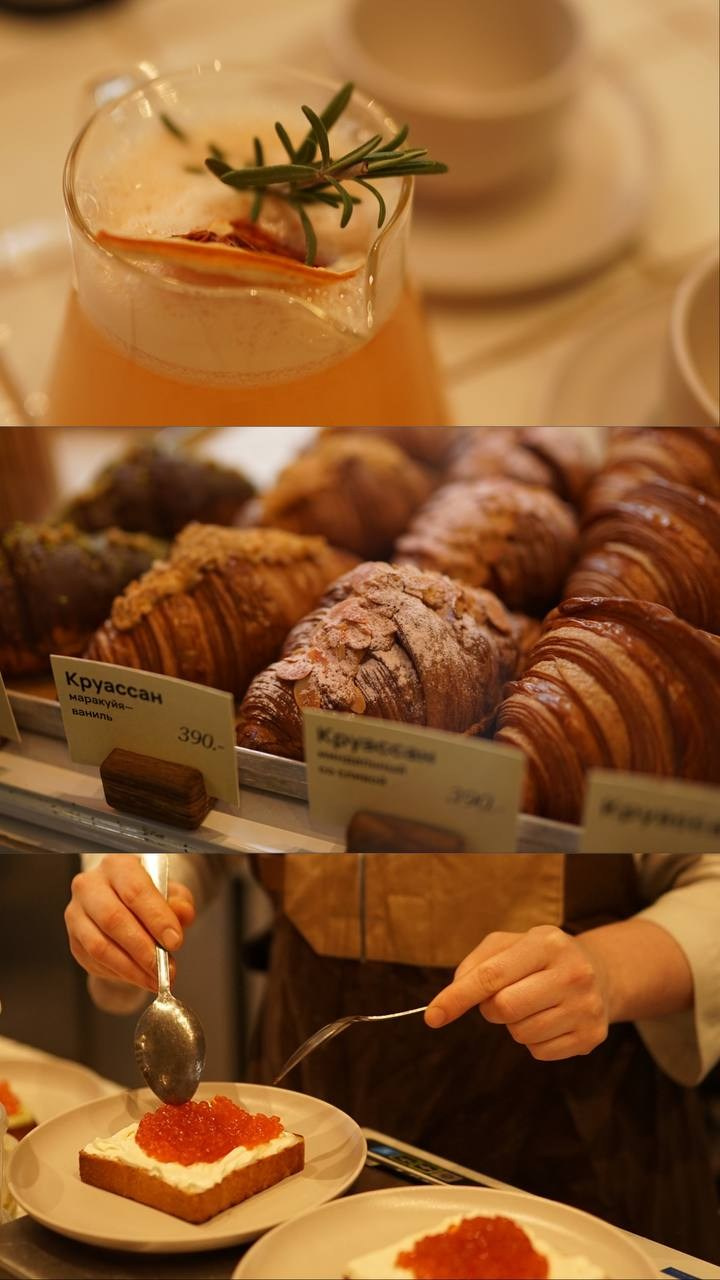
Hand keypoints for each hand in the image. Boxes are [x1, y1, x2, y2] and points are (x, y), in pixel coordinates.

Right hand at [65, 855, 195, 991]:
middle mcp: (90, 885)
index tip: (175, 942)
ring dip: (130, 968)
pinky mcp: (73, 939)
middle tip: (165, 968)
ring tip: (154, 979)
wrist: (123, 905)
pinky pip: (93, 962)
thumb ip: (179, 902)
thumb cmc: (148, 897)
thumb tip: (182, 913)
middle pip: (113, 919)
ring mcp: (76, 913)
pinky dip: (118, 974)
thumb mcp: (171, 893)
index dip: (156, 919)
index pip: (135, 891)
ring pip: (99, 946)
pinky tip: (138, 977)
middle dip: (143, 949)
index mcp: (117, 865)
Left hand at [425, 926, 610, 1060]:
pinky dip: (534, 1041)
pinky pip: (539, 1052)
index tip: (432, 1016)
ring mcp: (586, 1006)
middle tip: (504, 997)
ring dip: (514, 1025)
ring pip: (521, 1034)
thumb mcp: (511, 944)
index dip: (457, 997)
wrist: (601, 973)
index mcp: (547, 943)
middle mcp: (573, 973)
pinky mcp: (592, 1036)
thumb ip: (477, 963)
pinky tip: (550, 1019)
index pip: (491, 976)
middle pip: (504, 1009)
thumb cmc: (542, 957)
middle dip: (491, 1008)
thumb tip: (452, 995)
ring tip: (534, 1004)